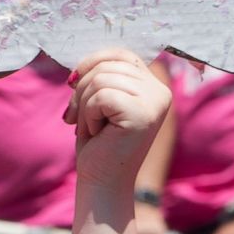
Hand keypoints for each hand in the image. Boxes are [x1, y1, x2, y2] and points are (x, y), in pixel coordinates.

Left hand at [63, 49, 170, 191]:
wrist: (103, 180)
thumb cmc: (99, 140)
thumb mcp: (100, 98)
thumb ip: (101, 74)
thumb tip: (80, 62)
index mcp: (153, 84)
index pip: (119, 54)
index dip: (91, 63)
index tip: (73, 83)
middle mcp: (160, 91)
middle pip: (106, 66)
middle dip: (82, 90)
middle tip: (79, 117)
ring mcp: (155, 102)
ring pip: (99, 80)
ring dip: (84, 106)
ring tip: (93, 127)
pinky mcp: (143, 114)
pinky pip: (101, 96)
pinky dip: (89, 114)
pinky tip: (98, 133)